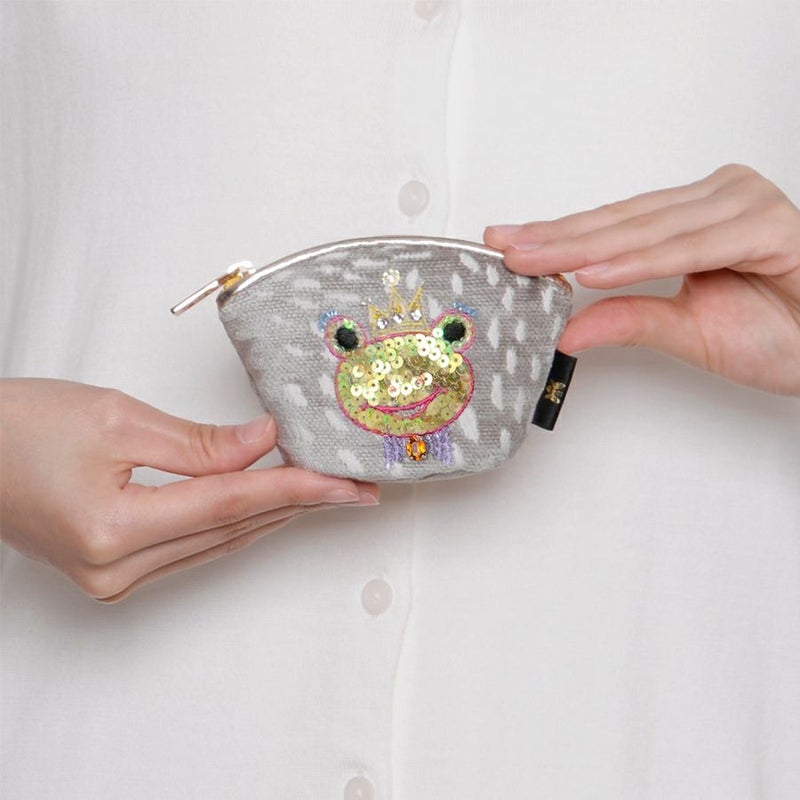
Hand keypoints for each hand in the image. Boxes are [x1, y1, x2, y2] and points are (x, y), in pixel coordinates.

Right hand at [0, 379, 378, 600]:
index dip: (298, 488)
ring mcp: (113, 578)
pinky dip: (232, 523)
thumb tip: (263, 443)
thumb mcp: (116, 418)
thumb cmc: (17, 427)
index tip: (347, 481)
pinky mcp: (112, 571)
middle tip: (353, 487)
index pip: (232, 504)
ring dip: (271, 514)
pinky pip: (192, 547)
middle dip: (299, 503)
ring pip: (217, 542)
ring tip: (323, 491)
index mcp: (113, 529)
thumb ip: (198, 441)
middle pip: (232, 528)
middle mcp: (115, 569)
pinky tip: (264, 505)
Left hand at [485, 164, 799, 394]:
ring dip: (585, 247)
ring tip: (532, 260)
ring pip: (647, 231)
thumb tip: (569, 329)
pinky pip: (689, 247)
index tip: (507, 244)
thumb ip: (630, 321)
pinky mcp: (768, 225)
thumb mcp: (687, 332)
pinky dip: (640, 262)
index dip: (557, 237)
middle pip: (620, 223)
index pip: (612, 226)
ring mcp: (742, 205)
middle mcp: (716, 200)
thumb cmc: (780, 334)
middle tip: (504, 248)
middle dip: (556, 239)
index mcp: (693, 217)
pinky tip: (593, 272)